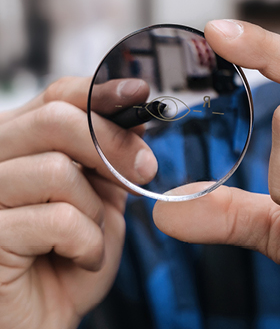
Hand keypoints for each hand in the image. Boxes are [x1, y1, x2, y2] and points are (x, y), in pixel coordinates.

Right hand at [0, 77, 156, 328]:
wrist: (44, 319)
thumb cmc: (67, 258)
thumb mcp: (100, 198)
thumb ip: (111, 157)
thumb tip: (136, 117)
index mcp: (18, 143)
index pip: (56, 96)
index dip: (101, 92)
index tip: (141, 94)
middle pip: (56, 120)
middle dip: (113, 146)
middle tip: (143, 172)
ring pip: (57, 170)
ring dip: (95, 209)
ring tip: (91, 236)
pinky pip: (57, 220)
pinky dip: (87, 243)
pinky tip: (80, 259)